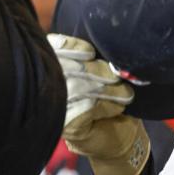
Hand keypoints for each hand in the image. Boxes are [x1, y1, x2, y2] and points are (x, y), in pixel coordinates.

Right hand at [49, 34, 150, 174]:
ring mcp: (54, 108)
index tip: (90, 53)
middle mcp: (48, 87)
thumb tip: (107, 42)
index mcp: (53, 67)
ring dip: (107, 90)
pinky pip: (87, 108)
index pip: (53, 48)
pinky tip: (117, 107)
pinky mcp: (66, 126)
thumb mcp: (100, 70)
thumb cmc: (107, 96)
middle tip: (118, 77)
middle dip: (97, 70)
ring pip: (79, 88)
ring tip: (126, 94)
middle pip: (69, 68)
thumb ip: (94, 57)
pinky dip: (106, 106)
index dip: (71, 47)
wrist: (116, 132)